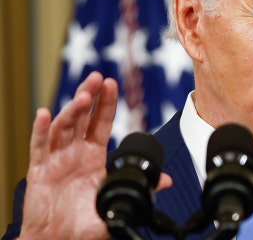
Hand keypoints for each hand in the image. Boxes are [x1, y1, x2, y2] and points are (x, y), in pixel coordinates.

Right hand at [18, 72, 171, 239]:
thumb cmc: (83, 222)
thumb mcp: (116, 202)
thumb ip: (140, 189)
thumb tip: (166, 180)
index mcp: (93, 156)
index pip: (101, 123)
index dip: (106, 103)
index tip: (112, 83)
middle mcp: (74, 153)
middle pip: (81, 118)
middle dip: (89, 96)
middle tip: (97, 77)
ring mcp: (56, 159)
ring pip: (63, 127)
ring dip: (72, 110)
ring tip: (83, 96)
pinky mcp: (39, 171)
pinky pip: (39, 147)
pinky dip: (41, 130)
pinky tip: (44, 114)